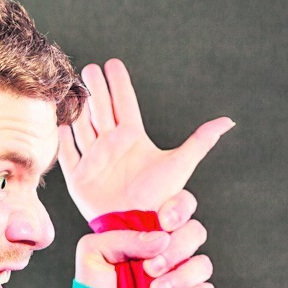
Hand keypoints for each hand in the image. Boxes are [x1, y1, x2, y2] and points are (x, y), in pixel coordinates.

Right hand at [58, 58, 234, 221]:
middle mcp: (111, 143)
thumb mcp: (181, 164)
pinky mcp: (78, 176)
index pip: (124, 102)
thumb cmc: (161, 197)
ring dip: (76, 108)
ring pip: (81, 125)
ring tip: (72, 87)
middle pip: (100, 108)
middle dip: (94, 88)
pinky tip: (58, 124)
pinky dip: (62, 139)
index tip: (112, 63)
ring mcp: (93, 158)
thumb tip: (229, 121)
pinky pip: (67, 153)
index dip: (118, 83)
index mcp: (132, 137)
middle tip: (89, 69)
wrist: (138, 223)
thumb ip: (201, 141)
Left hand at [74, 190, 214, 287]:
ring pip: (202, 264)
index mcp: (151, 230)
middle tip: (150, 268)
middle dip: (177, 249)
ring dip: (182, 276)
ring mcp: (181, 274)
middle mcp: (170, 249)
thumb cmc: (94, 284)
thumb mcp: (94, 251)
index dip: (180, 208)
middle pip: (195, 233)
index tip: (164, 223)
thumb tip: (161, 239)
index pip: (180, 205)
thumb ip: (123, 238)